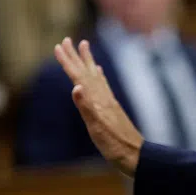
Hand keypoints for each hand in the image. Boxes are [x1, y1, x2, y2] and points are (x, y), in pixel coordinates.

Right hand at [55, 38, 143, 176]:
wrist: (136, 155)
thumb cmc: (114, 145)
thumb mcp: (97, 129)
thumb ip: (86, 107)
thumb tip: (76, 87)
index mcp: (96, 100)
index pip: (79, 76)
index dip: (68, 62)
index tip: (59, 46)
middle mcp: (103, 97)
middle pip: (86, 72)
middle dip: (75, 56)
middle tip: (67, 39)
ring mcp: (109, 101)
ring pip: (95, 75)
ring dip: (87, 60)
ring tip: (84, 46)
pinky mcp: (112, 108)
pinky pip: (103, 85)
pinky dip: (99, 76)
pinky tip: (99, 72)